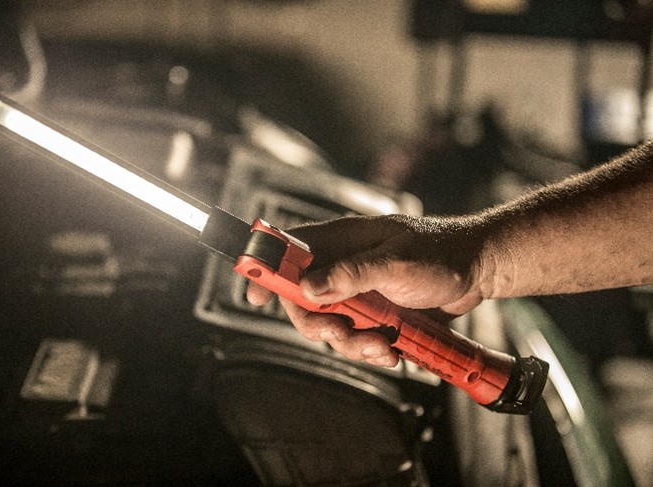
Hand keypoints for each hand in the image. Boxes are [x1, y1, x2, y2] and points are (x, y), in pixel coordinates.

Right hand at [246, 215, 487, 366]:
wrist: (478, 272)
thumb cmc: (441, 253)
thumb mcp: (395, 262)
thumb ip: (351, 274)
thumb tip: (309, 287)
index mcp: (341, 241)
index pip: (289, 252)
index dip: (268, 271)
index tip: (255, 296)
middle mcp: (342, 266)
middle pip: (303, 300)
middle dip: (318, 323)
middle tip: (340, 332)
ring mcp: (357, 291)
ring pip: (330, 325)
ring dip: (351, 342)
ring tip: (382, 345)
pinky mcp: (373, 313)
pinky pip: (355, 338)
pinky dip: (369, 349)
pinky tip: (391, 349)